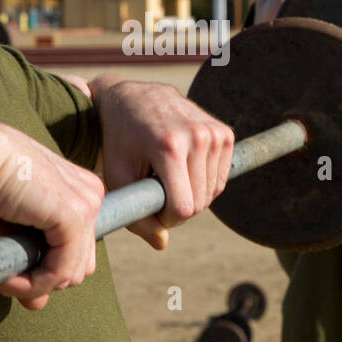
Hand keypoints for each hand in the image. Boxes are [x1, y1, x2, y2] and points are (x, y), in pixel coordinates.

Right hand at [0, 122, 105, 311]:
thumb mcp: (11, 230)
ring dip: (38, 285)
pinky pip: (63, 270)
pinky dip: (37, 283)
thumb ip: (29, 261)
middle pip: (81, 263)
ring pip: (74, 272)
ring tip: (5, 279)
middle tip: (8, 278)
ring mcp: (88, 204)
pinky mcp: (75, 215)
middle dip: (46, 279)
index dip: (49, 268)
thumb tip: (38, 305)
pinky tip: (9, 278)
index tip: (13, 273)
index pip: (77, 248)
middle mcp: (91, 195)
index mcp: (79, 190)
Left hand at [93, 78, 234, 248]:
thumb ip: (136, 216)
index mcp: (169, 147)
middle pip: (200, 203)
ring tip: (167, 175)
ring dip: (191, 194)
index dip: (167, 219)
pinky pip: (221, 178)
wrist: (133, 97)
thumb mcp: (117, 177)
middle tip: (157, 191)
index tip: (152, 208)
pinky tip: (183, 167)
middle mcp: (197, 136)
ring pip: (213, 193)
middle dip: (179, 208)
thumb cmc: (120, 141)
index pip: (184, 208)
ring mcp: (214, 132)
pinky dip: (204, 182)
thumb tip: (162, 243)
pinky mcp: (224, 132)